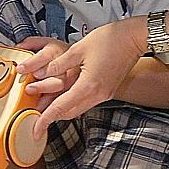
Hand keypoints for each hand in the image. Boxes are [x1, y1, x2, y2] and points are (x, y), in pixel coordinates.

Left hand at [21, 18, 146, 134]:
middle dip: (51, 116)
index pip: (61, 108)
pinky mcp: (107, 90)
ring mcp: (104, 94)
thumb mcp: (78, 49)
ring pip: (77, 109)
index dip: (45, 120)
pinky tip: (64, 95)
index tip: (35, 130)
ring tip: (46, 104)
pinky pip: (86, 102)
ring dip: (62, 109)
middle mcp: (97, 94)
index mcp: (88, 85)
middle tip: (35, 115)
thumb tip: (41, 74)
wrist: (134, 38)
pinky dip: (72, 102)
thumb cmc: (110, 39)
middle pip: (69, 113)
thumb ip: (58, 64)